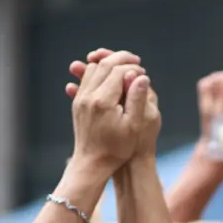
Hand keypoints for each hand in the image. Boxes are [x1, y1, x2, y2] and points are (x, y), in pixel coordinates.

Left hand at [68, 51, 152, 174]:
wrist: (92, 164)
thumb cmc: (116, 149)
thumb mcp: (133, 126)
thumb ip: (137, 99)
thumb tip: (142, 77)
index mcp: (103, 101)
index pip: (118, 71)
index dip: (133, 68)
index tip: (144, 73)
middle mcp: (88, 96)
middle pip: (104, 65)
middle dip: (121, 59)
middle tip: (137, 61)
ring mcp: (80, 99)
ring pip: (93, 69)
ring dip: (109, 63)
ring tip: (125, 66)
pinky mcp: (78, 103)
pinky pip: (86, 79)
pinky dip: (99, 72)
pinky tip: (110, 76)